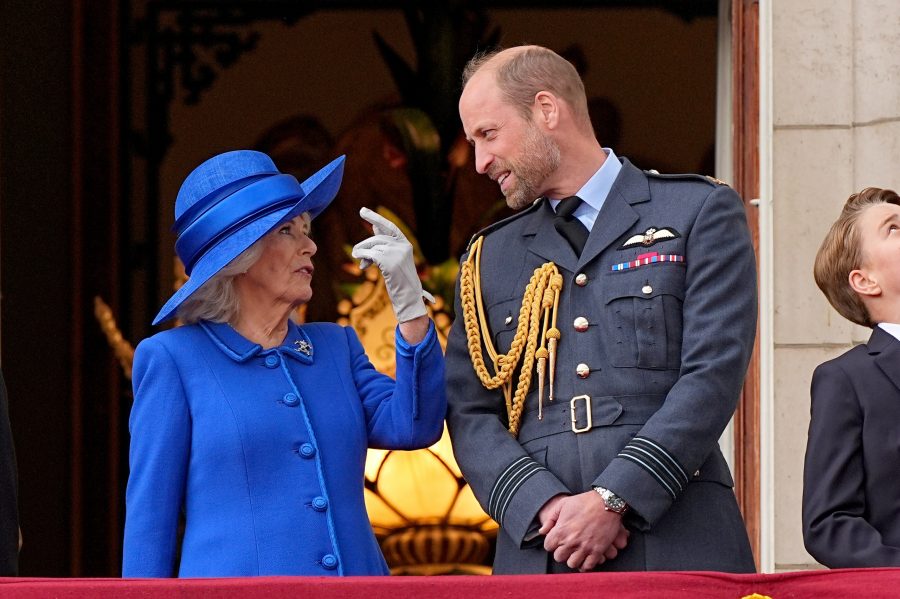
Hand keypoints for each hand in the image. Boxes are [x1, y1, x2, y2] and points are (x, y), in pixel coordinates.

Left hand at [351, 207, 433, 322]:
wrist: (409, 298)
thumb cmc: (400, 281)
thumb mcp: (394, 261)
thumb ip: (384, 245)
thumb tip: (373, 226)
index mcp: (406, 244)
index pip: (389, 227)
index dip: (375, 218)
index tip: (362, 211)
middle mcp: (403, 246)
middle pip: (377, 238)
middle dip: (365, 245)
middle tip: (356, 253)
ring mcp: (397, 254)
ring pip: (373, 247)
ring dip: (363, 253)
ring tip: (360, 261)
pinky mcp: (390, 262)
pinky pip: (371, 255)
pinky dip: (363, 258)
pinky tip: (363, 266)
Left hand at [542, 491, 629, 571]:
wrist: (606, 502)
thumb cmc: (584, 502)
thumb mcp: (563, 504)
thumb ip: (550, 519)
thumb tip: (542, 531)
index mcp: (561, 530)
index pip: (548, 546)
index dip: (552, 543)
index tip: (557, 540)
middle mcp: (571, 541)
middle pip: (559, 557)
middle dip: (561, 552)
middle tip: (567, 546)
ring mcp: (585, 547)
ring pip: (572, 564)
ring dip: (573, 558)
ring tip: (576, 552)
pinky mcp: (597, 551)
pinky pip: (588, 566)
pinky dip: (585, 564)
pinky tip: (585, 558)